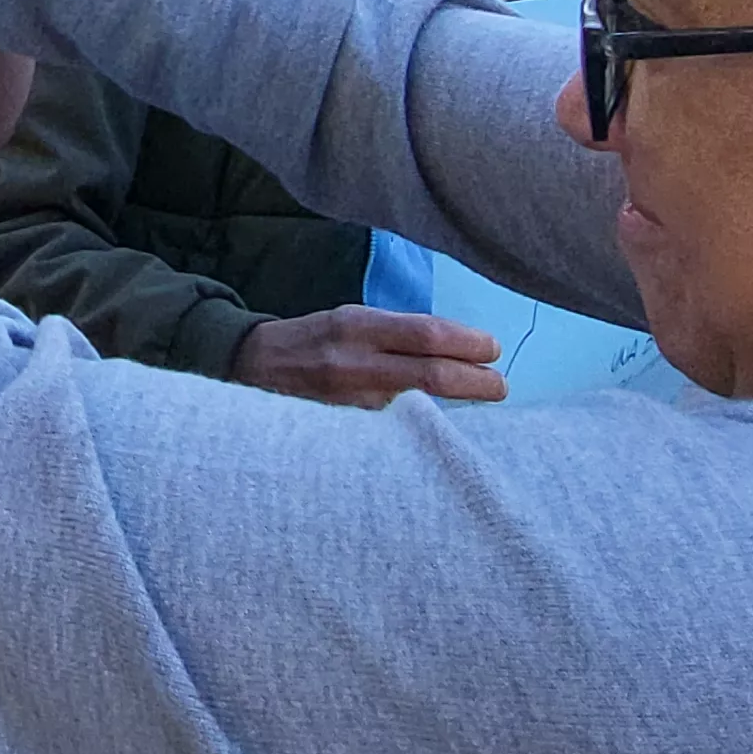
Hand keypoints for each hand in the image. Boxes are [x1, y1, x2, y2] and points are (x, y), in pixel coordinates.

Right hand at [229, 306, 507, 407]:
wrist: (252, 369)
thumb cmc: (313, 340)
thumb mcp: (350, 319)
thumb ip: (396, 333)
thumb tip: (454, 346)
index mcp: (357, 326)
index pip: (425, 334)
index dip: (466, 344)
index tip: (493, 350)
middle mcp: (354, 363)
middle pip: (429, 375)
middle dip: (474, 381)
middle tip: (500, 385)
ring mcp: (350, 404)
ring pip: (417, 408)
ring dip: (455, 406)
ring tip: (480, 401)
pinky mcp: (345, 434)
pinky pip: (395, 432)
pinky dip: (423, 429)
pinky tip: (440, 431)